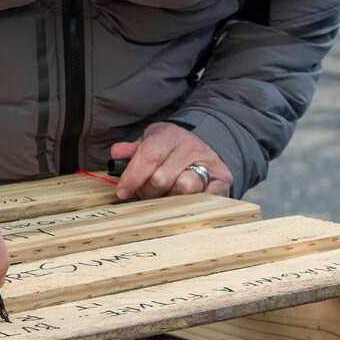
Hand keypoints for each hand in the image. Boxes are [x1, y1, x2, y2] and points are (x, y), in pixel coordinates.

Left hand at [110, 122, 232, 199]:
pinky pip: (208, 198)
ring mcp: (209, 163)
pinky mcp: (223, 180)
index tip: (122, 191)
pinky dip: (194, 204)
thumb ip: (133, 150)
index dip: (133, 176)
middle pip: (162, 178)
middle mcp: (191, 146)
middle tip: (144, 193)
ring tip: (164, 196)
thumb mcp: (150, 142)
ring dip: (169, 198)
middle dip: (147, 191)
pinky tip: (183, 203)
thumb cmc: (170, 149)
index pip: (149, 154)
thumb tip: (117, 154)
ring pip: (185, 188)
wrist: (204, 146)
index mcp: (170, 134)